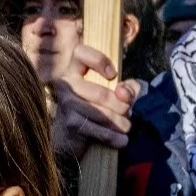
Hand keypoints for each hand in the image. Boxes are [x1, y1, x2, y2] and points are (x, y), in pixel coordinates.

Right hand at [50, 43, 133, 158]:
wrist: (70, 138)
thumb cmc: (94, 108)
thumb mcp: (114, 92)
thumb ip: (127, 88)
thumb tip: (123, 93)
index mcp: (73, 70)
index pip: (80, 54)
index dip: (98, 60)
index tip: (113, 75)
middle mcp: (66, 84)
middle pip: (100, 93)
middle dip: (120, 106)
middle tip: (129, 112)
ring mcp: (66, 104)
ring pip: (101, 113)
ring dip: (119, 123)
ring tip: (128, 127)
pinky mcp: (70, 123)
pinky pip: (97, 129)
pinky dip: (112, 137)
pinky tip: (122, 141)